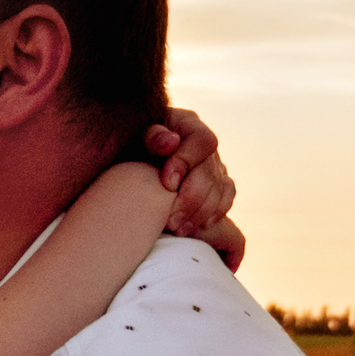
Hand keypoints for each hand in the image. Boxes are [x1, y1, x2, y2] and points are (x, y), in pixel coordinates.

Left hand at [145, 109, 245, 272]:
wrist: (130, 163)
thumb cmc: (129, 148)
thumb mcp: (135, 137)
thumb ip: (151, 136)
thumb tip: (170, 142)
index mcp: (188, 125)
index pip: (202, 141)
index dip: (188, 162)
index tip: (167, 184)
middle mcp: (205, 146)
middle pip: (211, 172)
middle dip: (191, 199)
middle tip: (171, 221)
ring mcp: (214, 165)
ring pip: (221, 189)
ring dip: (201, 213)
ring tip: (178, 230)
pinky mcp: (217, 184)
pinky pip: (226, 198)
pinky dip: (214, 214)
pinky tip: (195, 228)